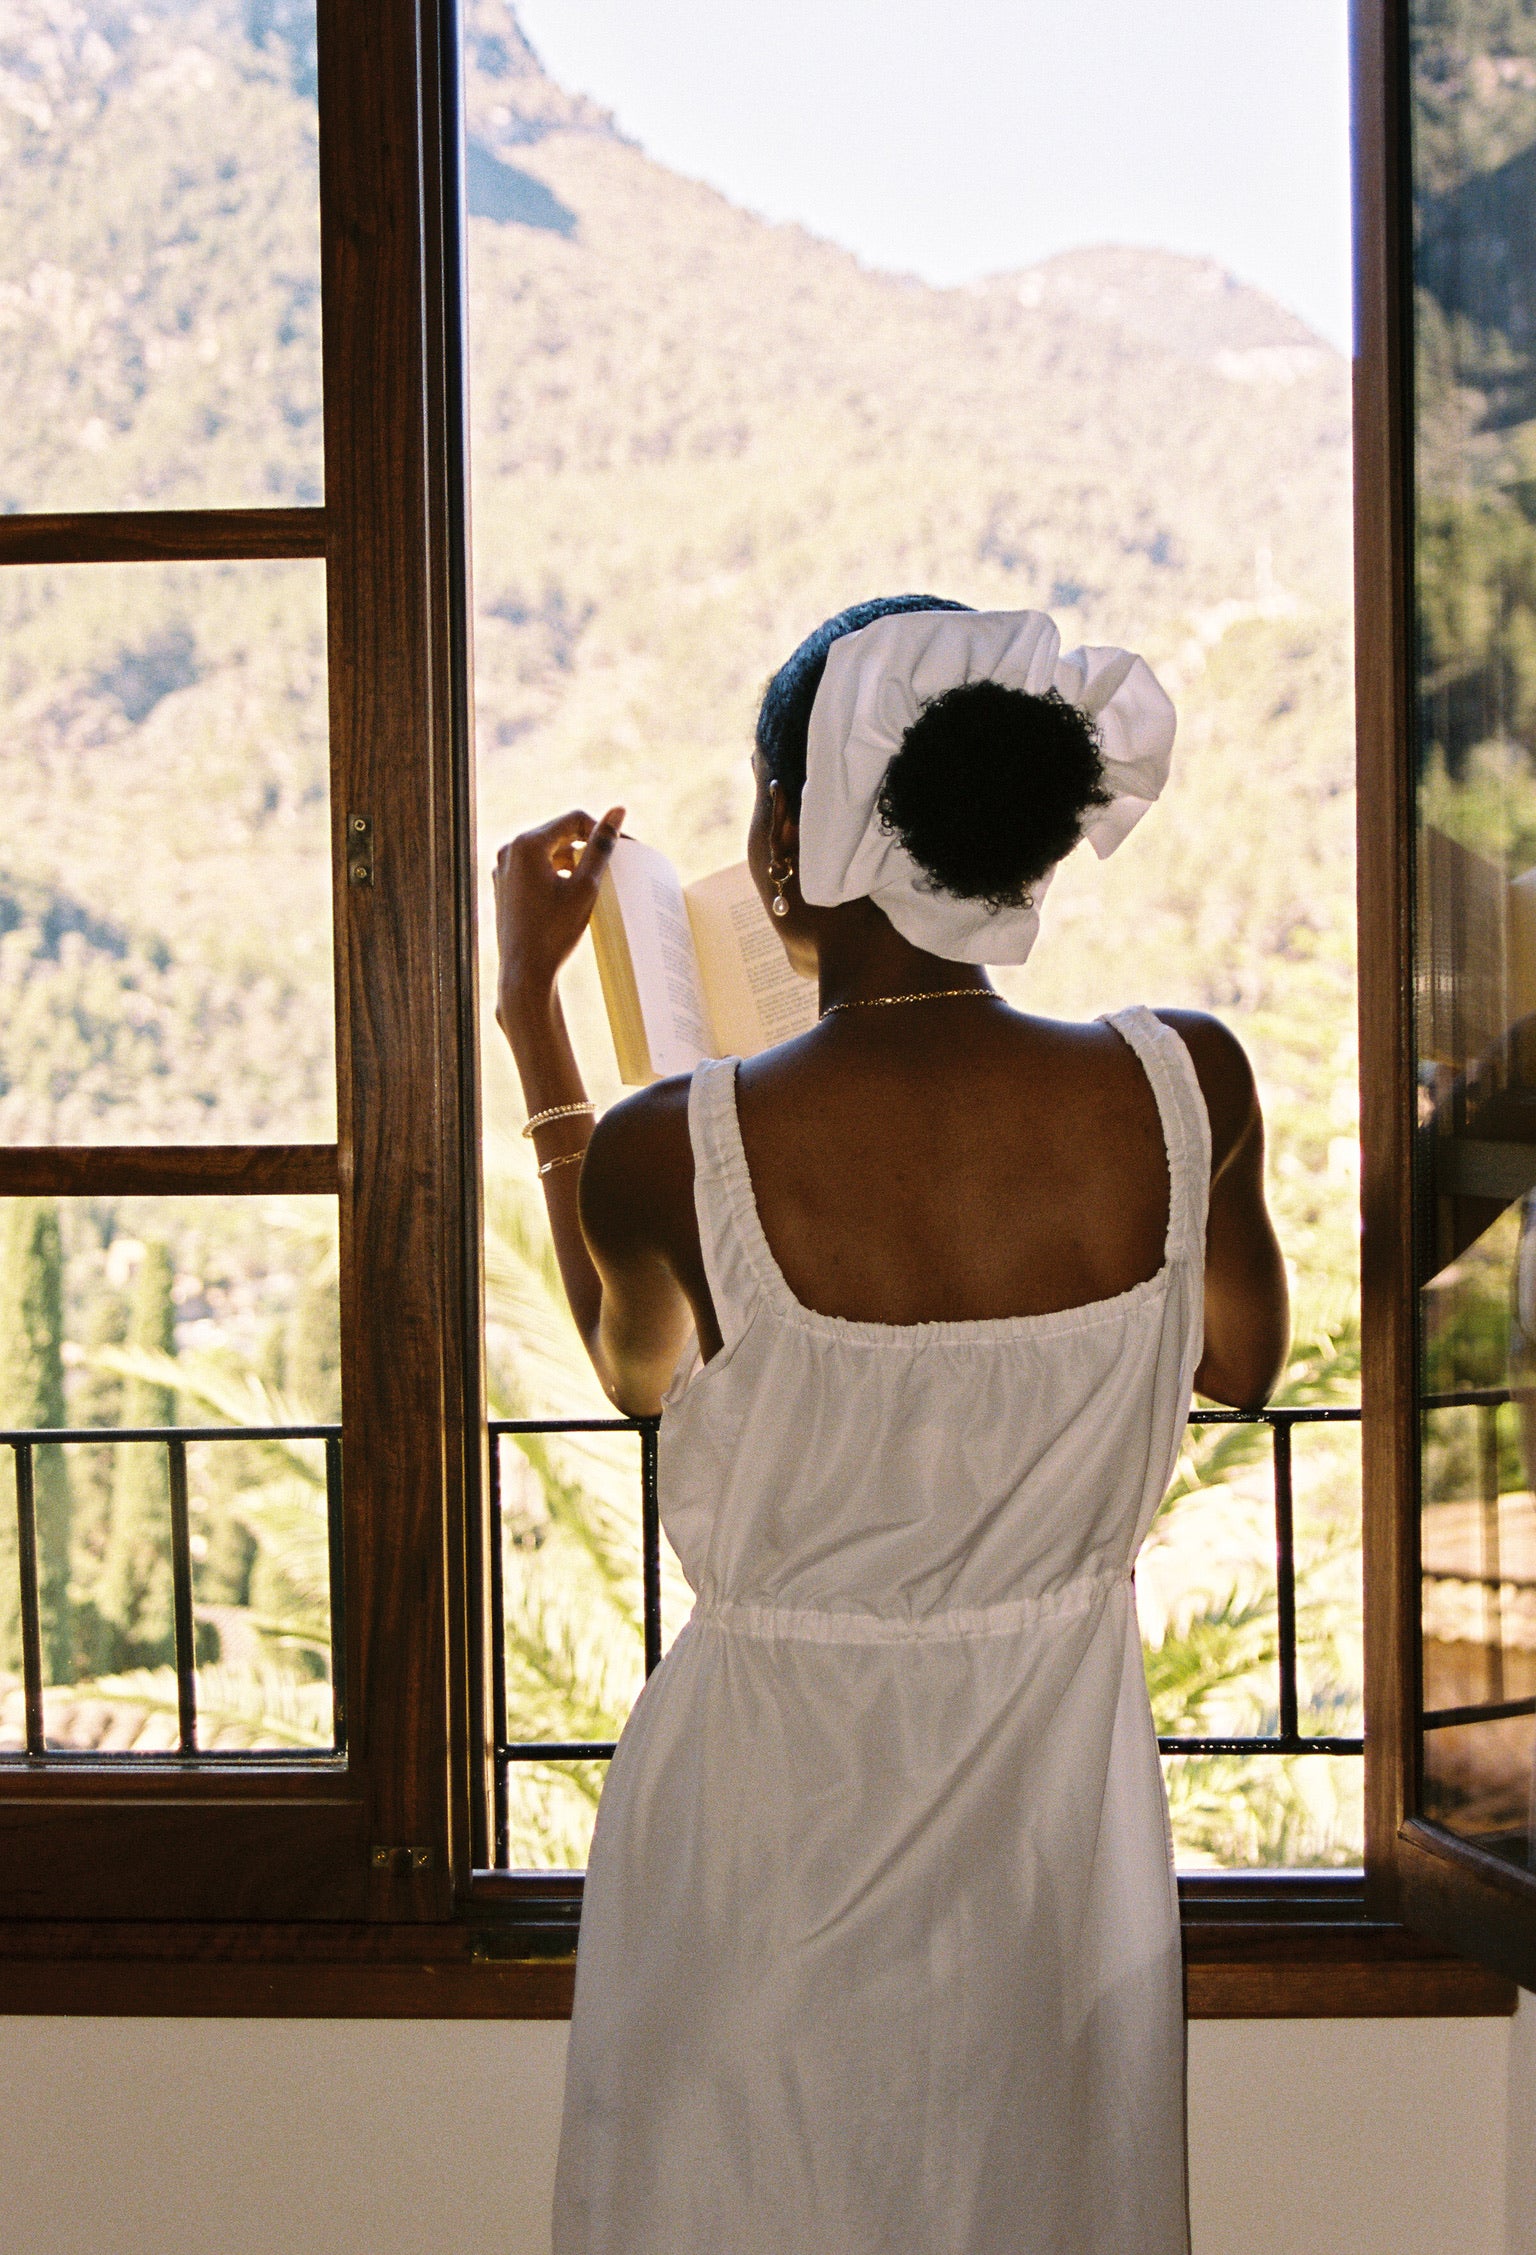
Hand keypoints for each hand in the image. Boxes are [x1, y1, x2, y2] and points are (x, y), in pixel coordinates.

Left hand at [494, 807, 623, 1028]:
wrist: (525, 972)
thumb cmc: (555, 930)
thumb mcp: (585, 886)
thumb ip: (601, 846)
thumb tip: (618, 811)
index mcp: (527, 844)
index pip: (574, 820)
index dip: (602, 830)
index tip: (625, 849)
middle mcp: (509, 851)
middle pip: (559, 834)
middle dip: (587, 846)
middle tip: (614, 866)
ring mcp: (503, 870)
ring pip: (547, 852)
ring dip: (573, 861)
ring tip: (595, 882)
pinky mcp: (504, 888)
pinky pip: (535, 870)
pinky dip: (556, 874)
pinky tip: (573, 894)